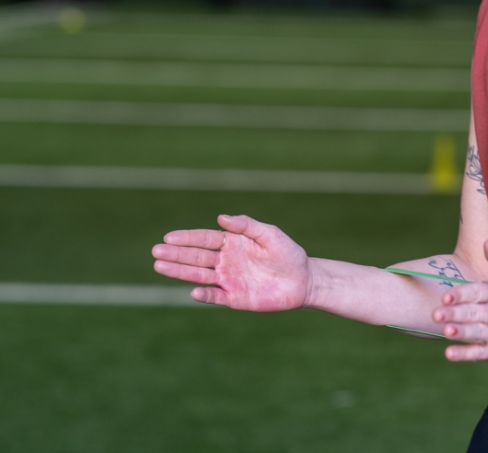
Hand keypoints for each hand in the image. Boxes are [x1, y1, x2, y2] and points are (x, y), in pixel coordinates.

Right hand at [152, 214, 309, 310]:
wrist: (303, 280)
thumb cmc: (288, 253)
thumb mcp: (269, 234)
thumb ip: (246, 225)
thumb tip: (220, 217)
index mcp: (232, 243)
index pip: (205, 239)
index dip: (187, 238)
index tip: (169, 237)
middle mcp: (226, 261)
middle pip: (196, 257)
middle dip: (176, 254)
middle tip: (155, 251)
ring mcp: (228, 280)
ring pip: (199, 275)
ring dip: (180, 272)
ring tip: (160, 266)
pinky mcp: (235, 298)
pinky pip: (215, 297)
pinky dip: (204, 295)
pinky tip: (194, 291)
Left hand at [432, 241, 487, 362]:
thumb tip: (486, 242)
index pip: (479, 292)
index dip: (461, 294)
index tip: (446, 296)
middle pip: (475, 313)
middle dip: (455, 314)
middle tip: (435, 313)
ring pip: (477, 333)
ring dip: (460, 333)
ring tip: (444, 331)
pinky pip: (481, 353)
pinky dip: (465, 355)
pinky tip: (450, 353)